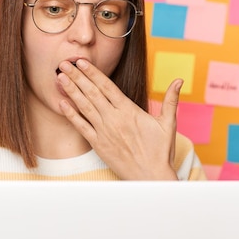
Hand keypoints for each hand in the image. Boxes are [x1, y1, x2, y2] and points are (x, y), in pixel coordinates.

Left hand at [57, 59, 179, 179]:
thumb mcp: (168, 123)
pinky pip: (81, 126)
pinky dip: (71, 114)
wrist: (151, 177)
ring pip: (84, 107)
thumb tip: (179, 80)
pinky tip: (61, 103)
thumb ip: (171, 100)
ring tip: (59, 78)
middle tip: (64, 64)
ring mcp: (104, 131)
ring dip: (71, 91)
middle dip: (77, 77)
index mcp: (129, 110)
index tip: (82, 62)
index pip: (107, 86)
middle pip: (92, 93)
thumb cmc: (160, 151)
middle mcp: (114, 119)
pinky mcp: (98, 144)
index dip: (93, 73)